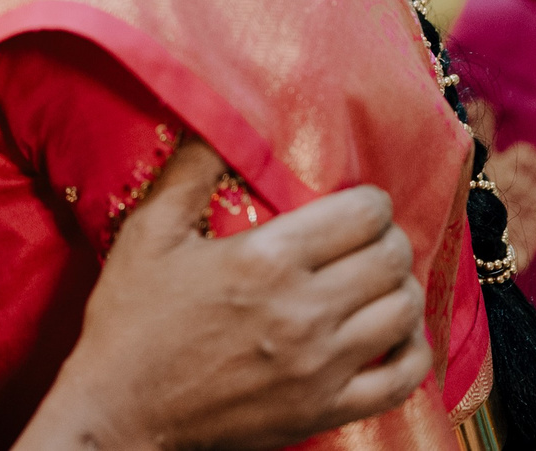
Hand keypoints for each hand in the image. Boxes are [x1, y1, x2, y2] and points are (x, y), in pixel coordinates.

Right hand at [29, 139, 430, 450]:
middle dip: (388, 238)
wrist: (121, 413)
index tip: (356, 202)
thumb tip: (219, 120)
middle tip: (367, 237)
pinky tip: (395, 335)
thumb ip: (188, 173)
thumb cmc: (130, 322)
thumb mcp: (148, 235)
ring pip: (404, 312)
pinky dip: (413, 351)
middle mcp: (304, 310)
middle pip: (390, 259)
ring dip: (401, 287)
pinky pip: (402, 378)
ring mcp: (321, 366)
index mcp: (265, 259)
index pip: (362, 215)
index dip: (370, 200)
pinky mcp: (326, 408)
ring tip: (379, 280)